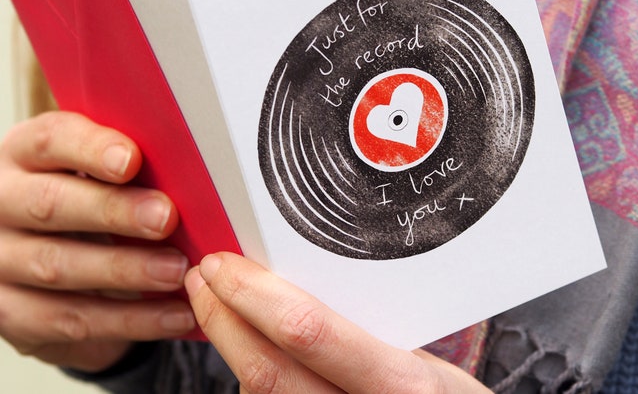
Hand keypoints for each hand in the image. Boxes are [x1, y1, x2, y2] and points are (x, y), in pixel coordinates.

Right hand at [0, 111, 194, 371]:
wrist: (58, 260)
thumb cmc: (91, 202)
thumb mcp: (104, 175)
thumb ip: (132, 168)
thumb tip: (189, 169)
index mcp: (26, 155)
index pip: (50, 140)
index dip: (90, 149)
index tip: (132, 160)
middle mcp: (2, 204)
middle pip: (51, 204)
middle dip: (114, 211)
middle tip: (164, 218)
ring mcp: (0, 262)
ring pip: (58, 267)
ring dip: (126, 270)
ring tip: (177, 271)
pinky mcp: (12, 314)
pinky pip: (71, 321)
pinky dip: (131, 319)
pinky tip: (174, 313)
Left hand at [186, 252, 489, 392]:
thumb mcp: (426, 357)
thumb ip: (369, 328)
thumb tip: (294, 284)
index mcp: (398, 383)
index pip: (308, 333)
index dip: (253, 296)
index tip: (222, 264)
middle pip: (265, 372)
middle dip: (221, 319)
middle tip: (202, 277)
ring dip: (229, 347)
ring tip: (218, 304)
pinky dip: (250, 377)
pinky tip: (251, 348)